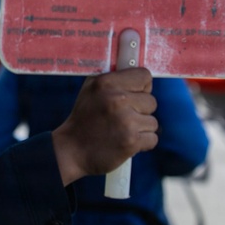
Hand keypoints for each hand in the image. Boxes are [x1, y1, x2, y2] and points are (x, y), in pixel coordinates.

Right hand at [51, 68, 157, 185]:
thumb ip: (113, 79)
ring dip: (141, 128)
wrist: (71, 151)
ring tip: (121, 131)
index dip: (141, 87)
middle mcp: (117, 99)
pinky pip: (153, 138)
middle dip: (140, 111)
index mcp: (106, 83)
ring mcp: (126, 121)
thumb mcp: (90, 90)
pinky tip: (125, 142)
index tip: (132, 96)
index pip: (145, 76)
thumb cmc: (84, 119)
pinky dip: (142, 143)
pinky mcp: (131, 141)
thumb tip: (138, 73)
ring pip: (153, 122)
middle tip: (122, 118)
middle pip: (151, 101)